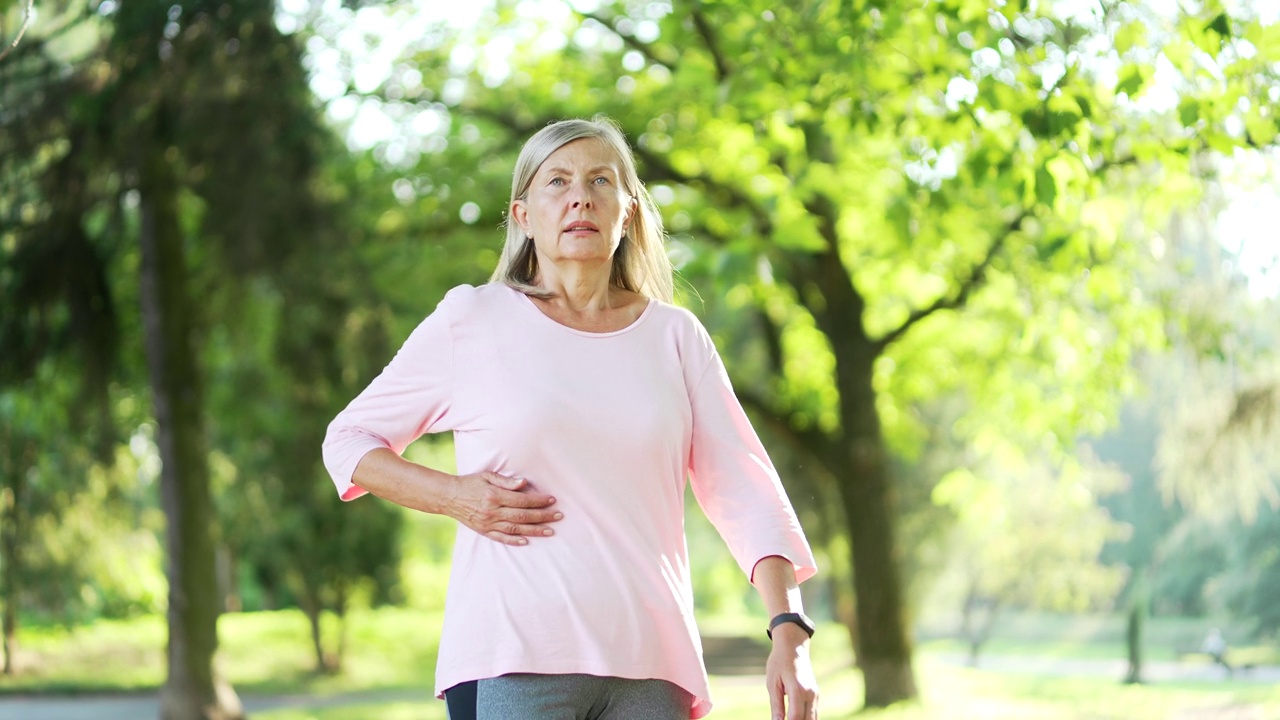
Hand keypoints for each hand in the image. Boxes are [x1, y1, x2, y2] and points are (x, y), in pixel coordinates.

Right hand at [444, 472, 562, 545]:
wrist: (449, 496)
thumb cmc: (470, 483)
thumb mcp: (487, 476)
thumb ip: (507, 481)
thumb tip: (525, 483)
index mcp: (494, 496)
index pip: (522, 500)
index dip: (539, 501)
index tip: (552, 500)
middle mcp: (492, 511)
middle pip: (523, 516)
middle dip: (543, 516)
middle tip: (559, 516)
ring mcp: (488, 523)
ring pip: (515, 528)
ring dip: (535, 530)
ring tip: (550, 531)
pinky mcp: (484, 531)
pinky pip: (501, 538)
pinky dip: (514, 540)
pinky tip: (527, 541)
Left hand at [765, 624, 818, 719]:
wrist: (793, 646)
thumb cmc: (779, 662)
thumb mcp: (772, 683)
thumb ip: (776, 705)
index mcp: (798, 690)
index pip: (795, 718)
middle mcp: (810, 694)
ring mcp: (815, 694)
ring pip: (813, 719)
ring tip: (789, 719)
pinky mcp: (816, 694)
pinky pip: (813, 713)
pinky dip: (806, 719)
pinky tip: (795, 718)